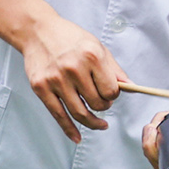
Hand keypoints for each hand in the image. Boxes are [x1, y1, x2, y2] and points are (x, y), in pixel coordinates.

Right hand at [17, 13, 125, 142]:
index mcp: (91, 56)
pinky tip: (77, 137)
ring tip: (99, 124)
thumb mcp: (96, 46)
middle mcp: (74, 68)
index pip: (111, 90)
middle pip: (97, 103)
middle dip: (103, 106)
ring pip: (80, 113)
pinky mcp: (41, 88)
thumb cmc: (68, 37)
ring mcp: (56, 80)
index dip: (113, 95)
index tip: (110, 93)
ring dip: (92, 122)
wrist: (37, 31)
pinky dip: (69, 130)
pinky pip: (58, 115)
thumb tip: (130, 87)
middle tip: (101, 102)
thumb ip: (114, 69)